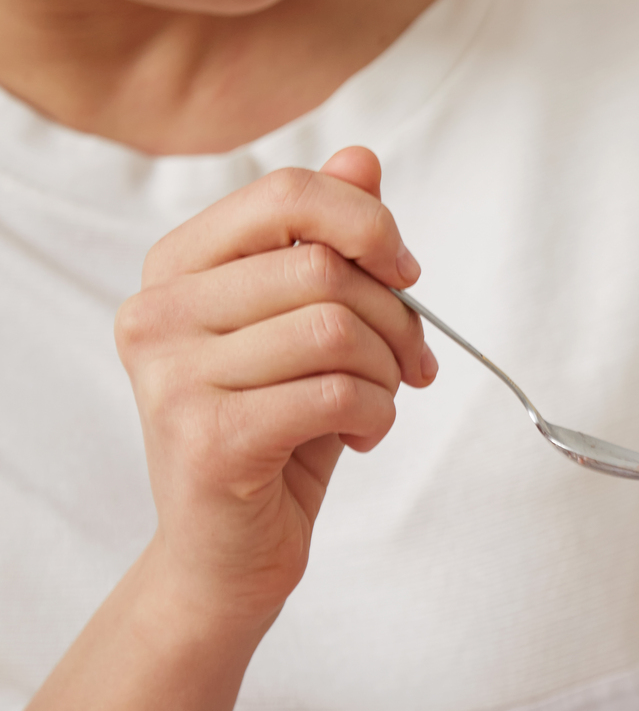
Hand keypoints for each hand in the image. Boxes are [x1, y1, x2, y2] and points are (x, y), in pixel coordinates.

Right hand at [113, 146, 433, 634]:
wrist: (227, 552)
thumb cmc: (275, 428)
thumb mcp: (306, 324)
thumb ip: (328, 239)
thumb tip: (362, 158)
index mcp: (176, 266)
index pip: (286, 193)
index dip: (369, 224)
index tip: (406, 272)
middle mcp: (157, 312)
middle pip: (322, 267)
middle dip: (397, 317)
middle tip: (411, 364)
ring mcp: (173, 376)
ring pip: (336, 330)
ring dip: (388, 373)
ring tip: (377, 403)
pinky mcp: (208, 438)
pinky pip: (337, 394)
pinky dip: (377, 416)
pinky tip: (359, 437)